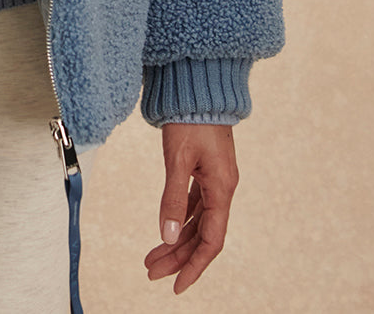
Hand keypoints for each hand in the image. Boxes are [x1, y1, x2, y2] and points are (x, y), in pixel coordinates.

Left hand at [144, 123, 238, 293]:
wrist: (198, 87)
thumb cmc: (190, 118)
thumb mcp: (178, 159)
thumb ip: (173, 198)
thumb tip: (166, 235)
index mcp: (221, 189)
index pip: (211, 241)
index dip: (194, 266)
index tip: (176, 286)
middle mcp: (222, 188)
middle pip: (202, 235)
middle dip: (178, 257)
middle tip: (151, 272)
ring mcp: (215, 180)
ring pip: (197, 221)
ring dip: (176, 240)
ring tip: (152, 257)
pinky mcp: (206, 170)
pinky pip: (195, 205)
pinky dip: (180, 219)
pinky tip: (167, 229)